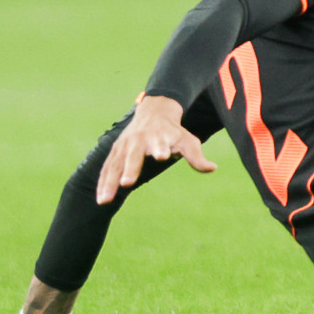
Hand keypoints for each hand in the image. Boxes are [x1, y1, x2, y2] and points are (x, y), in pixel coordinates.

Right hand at [95, 95, 215, 204]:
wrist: (154, 112)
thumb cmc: (173, 132)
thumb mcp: (188, 141)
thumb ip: (196, 156)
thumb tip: (212, 168)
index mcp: (158, 137)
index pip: (160, 144)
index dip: (160, 149)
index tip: (162, 156)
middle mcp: (139, 140)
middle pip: (133, 155)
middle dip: (130, 168)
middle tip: (127, 183)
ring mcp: (124, 146)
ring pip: (115, 165)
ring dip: (109, 182)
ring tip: (105, 201)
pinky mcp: (115, 152)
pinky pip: (107, 169)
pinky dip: (103, 183)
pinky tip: (101, 198)